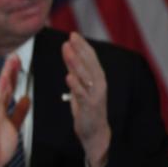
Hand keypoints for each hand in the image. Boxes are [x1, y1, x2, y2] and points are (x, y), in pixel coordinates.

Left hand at [61, 32, 110, 166]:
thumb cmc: (87, 108)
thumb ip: (76, 71)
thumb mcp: (80, 86)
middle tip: (71, 37)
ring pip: (86, 76)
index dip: (82, 46)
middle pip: (90, 64)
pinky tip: (68, 77)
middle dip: (80, 49)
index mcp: (97, 78)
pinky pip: (82, 95)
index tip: (73, 34)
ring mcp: (95, 95)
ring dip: (76, 63)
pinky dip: (75, 86)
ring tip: (67, 51)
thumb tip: (69, 53)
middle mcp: (99, 84)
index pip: (90, 58)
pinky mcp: (90, 107)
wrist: (94, 132)